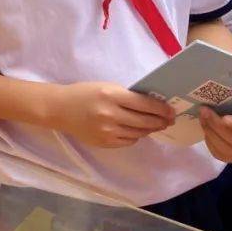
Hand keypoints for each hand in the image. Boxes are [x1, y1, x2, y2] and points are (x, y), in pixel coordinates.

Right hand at [45, 82, 174, 147]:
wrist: (60, 109)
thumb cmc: (84, 93)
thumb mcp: (105, 87)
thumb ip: (127, 96)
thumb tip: (153, 106)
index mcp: (111, 95)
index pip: (145, 104)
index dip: (162, 109)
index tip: (171, 111)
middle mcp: (111, 114)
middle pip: (145, 121)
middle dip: (160, 121)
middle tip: (169, 120)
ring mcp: (108, 130)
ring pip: (139, 133)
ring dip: (149, 129)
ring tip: (154, 125)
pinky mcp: (105, 142)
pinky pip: (129, 141)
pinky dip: (135, 136)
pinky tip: (135, 131)